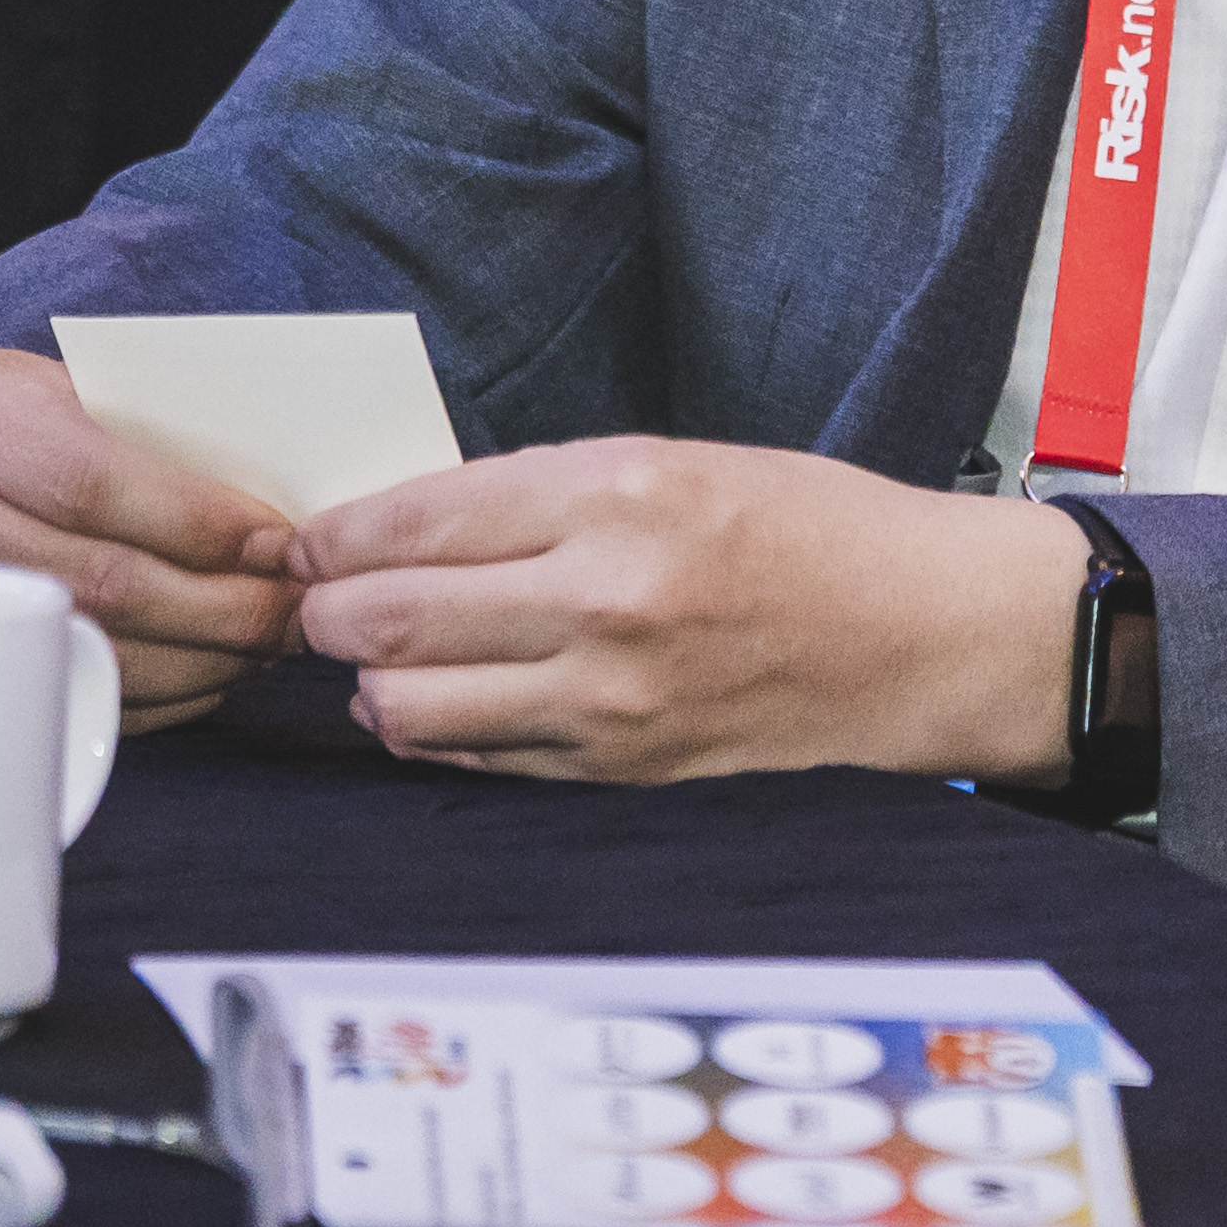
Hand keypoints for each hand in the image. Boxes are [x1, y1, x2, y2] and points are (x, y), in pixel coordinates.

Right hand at [0, 349, 304, 732]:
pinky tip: (214, 669)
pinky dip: (158, 690)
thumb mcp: (86, 384)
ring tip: (271, 641)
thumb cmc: (39, 406)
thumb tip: (283, 515)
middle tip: (298, 609)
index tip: (279, 544)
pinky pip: (69, 688)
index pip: (91, 483)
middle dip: (221, 605)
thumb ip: (164, 433)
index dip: (198, 523)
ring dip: (201, 657)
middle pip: (97, 578)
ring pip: (89, 645)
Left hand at [288, 439, 1084, 787]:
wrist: (918, 632)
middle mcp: (605, 598)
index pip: (416, 523)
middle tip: (321, 601)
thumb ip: (545, 492)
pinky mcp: (616, 764)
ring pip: (407, 704)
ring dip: (372, 679)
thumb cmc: (812, 529)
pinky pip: (474, 755)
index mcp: (622, 495)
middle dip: (328, 611)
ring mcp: (608, 696)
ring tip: (387, 655)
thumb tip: (411, 527)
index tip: (308, 544)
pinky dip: (437, 727)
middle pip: (387, 620)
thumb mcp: (681, 461)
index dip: (335, 538)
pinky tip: (452, 694)